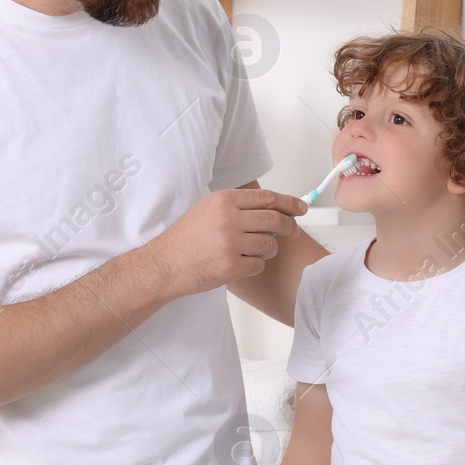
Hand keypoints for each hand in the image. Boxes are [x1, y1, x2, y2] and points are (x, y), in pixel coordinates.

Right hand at [147, 188, 306, 298]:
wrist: (163, 265)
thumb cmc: (185, 239)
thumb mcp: (208, 210)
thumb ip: (239, 207)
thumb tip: (275, 209)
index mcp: (224, 200)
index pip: (268, 198)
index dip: (290, 203)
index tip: (301, 208)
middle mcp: (228, 219)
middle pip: (276, 220)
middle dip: (289, 227)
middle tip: (293, 232)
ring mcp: (230, 243)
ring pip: (270, 245)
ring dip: (268, 250)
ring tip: (252, 251)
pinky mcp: (231, 266)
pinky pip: (259, 264)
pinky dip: (255, 265)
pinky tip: (240, 264)